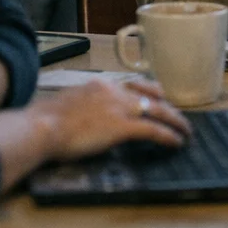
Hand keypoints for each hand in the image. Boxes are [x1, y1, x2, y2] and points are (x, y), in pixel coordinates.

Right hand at [30, 77, 191, 161]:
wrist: (42, 126)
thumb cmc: (45, 121)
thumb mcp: (69, 104)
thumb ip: (85, 105)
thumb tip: (88, 117)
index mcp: (101, 85)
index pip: (134, 85)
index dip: (151, 93)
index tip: (159, 98)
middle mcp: (115, 91)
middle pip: (151, 97)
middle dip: (168, 108)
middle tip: (179, 118)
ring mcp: (120, 107)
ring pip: (158, 111)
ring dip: (175, 122)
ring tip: (185, 131)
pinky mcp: (122, 126)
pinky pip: (153, 130)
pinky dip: (168, 135)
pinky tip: (176, 142)